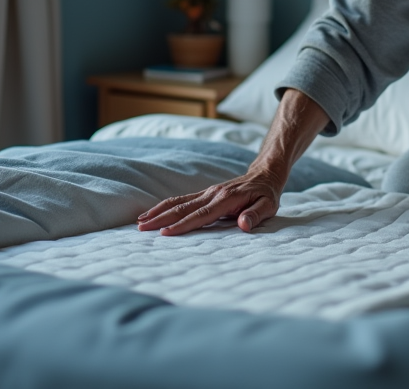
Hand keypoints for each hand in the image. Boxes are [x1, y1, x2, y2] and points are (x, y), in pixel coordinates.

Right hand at [136, 169, 284, 235]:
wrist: (264, 175)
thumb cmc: (266, 194)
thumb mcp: (269, 205)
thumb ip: (256, 215)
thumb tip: (243, 224)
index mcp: (227, 199)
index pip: (202, 214)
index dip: (183, 225)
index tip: (166, 233)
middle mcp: (213, 194)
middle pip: (183, 207)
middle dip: (161, 218)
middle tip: (142, 228)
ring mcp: (207, 192)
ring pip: (178, 202)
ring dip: (158, 211)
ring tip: (140, 221)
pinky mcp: (204, 193)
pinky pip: (182, 200)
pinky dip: (165, 206)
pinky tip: (153, 213)